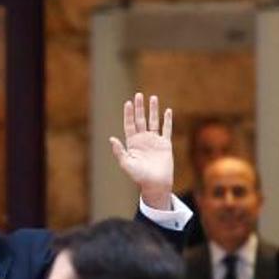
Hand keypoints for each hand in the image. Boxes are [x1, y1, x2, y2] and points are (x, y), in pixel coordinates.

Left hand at [109, 92, 174, 209]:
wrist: (155, 184)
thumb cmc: (139, 176)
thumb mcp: (126, 164)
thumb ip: (119, 151)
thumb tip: (111, 139)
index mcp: (132, 143)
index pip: (129, 125)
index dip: (128, 114)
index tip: (127, 103)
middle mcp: (143, 140)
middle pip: (140, 120)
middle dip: (139, 108)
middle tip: (138, 95)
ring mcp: (154, 141)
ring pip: (154, 121)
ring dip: (153, 110)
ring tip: (152, 98)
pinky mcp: (165, 144)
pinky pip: (166, 129)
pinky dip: (167, 120)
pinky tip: (167, 111)